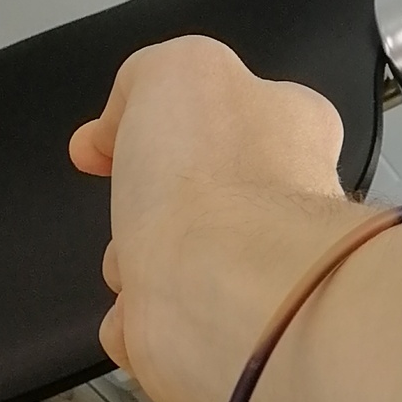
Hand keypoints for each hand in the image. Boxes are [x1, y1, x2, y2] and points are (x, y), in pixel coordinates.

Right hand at [72, 38, 355, 401]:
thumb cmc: (216, 177)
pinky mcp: (221, 334)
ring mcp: (253, 273)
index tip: (112, 137)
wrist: (223, 284)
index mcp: (289, 127)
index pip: (228, 114)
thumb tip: (124, 119)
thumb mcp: (178, 68)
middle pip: (190, 195)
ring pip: (166, 261)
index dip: (163, 122)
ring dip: (132, 263)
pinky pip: (153, 326)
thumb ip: (152, 75)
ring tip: (142, 259)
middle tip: (136, 200)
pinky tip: (147, 309)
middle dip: (143, 202)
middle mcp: (284, 203)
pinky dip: (135, 320)